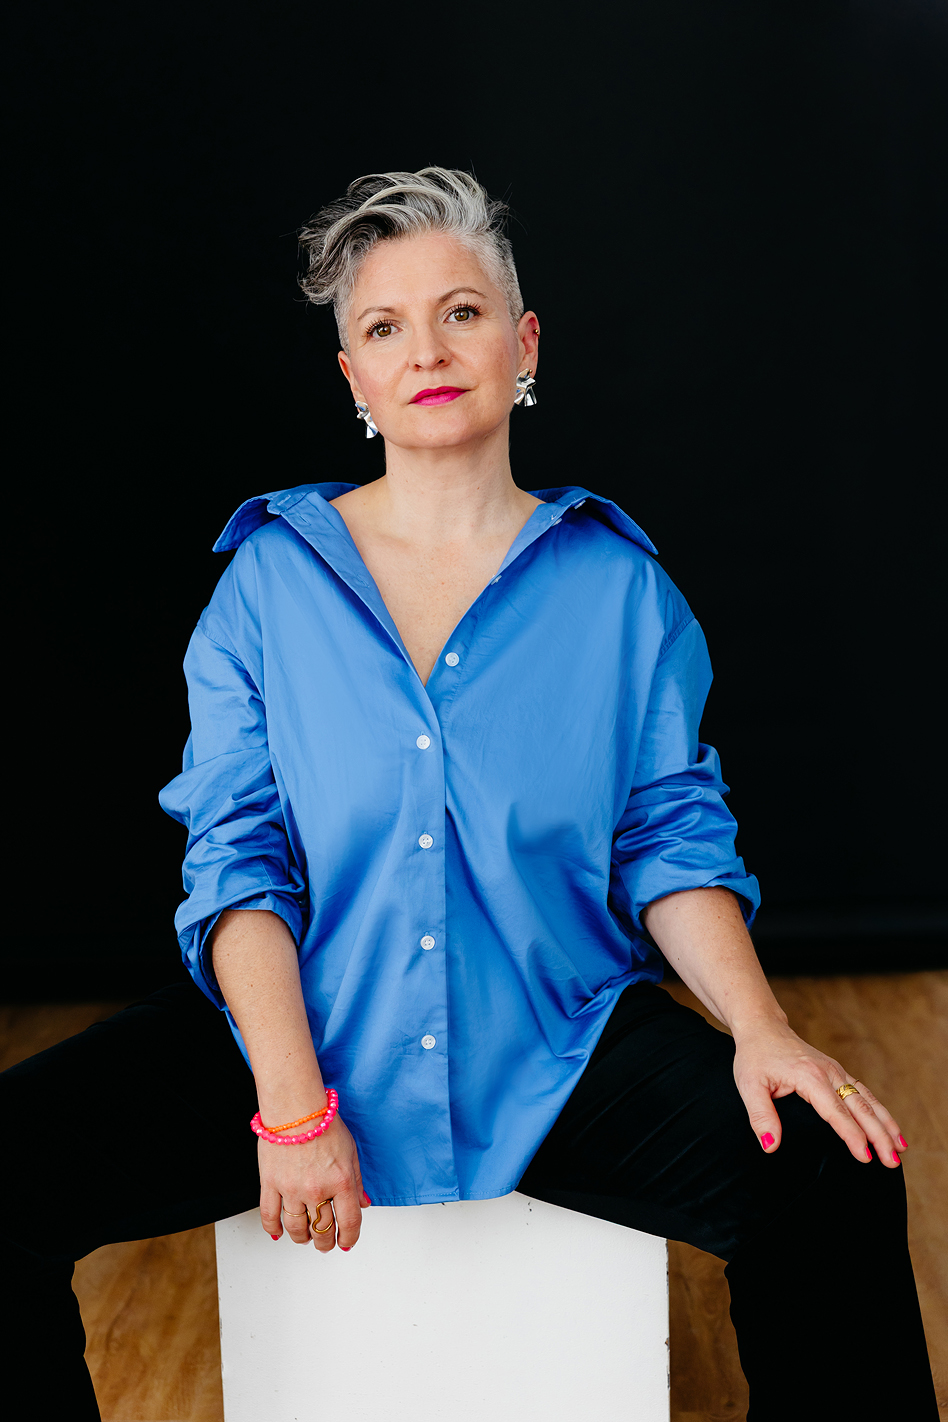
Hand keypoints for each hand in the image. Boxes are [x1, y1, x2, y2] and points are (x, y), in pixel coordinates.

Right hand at [258, 1114, 370, 1251]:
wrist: (296, 1107)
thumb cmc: (324, 1123)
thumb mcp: (351, 1152)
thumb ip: (357, 1182)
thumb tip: (363, 1203)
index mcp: (342, 1182)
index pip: (349, 1222)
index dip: (349, 1238)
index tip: (346, 1242)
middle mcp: (317, 1190)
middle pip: (322, 1230)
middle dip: (326, 1242)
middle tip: (325, 1243)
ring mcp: (292, 1189)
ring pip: (297, 1228)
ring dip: (303, 1238)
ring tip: (305, 1238)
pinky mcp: (271, 1184)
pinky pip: (269, 1216)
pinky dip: (273, 1229)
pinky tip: (279, 1232)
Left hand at [732, 1018, 906, 1166]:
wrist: (762, 1026)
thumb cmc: (755, 1056)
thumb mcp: (749, 1086)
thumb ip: (761, 1117)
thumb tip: (770, 1146)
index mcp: (810, 1076)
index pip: (836, 1112)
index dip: (852, 1136)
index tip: (866, 1157)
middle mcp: (829, 1072)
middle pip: (860, 1107)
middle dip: (879, 1135)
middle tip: (892, 1161)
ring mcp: (836, 1070)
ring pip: (868, 1099)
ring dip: (885, 1123)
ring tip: (900, 1148)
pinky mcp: (837, 1071)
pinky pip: (863, 1092)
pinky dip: (879, 1110)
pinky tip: (888, 1126)